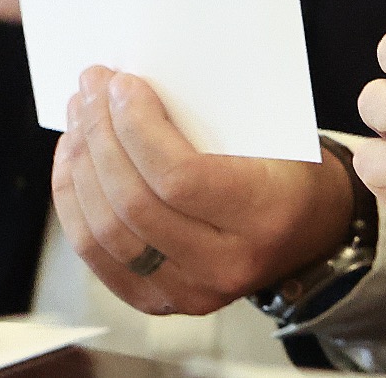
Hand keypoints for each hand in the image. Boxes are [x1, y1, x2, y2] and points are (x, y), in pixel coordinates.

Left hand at [52, 67, 355, 314]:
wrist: (311, 229)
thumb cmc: (292, 169)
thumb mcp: (276, 134)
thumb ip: (215, 116)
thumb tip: (137, 85)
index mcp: (265, 215)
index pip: (180, 177)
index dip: (138, 128)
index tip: (120, 84)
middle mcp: (225, 264)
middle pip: (135, 204)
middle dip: (101, 137)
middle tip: (90, 89)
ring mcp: (188, 291)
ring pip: (105, 233)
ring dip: (82, 167)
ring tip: (78, 118)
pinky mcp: (157, 300)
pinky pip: (97, 256)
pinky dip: (75, 204)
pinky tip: (74, 162)